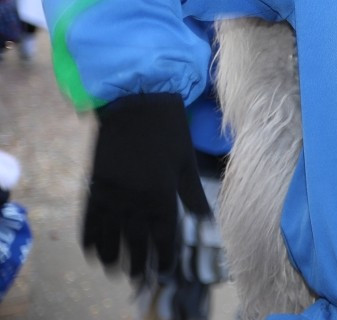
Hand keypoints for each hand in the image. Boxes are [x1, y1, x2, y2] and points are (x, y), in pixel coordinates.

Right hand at [85, 93, 209, 277]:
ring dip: (113, 257)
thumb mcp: (186, 160)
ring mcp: (110, 194)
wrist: (135, 100)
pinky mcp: (94, 185)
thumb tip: (206, 221)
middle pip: (135, 243)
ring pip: (109, 237)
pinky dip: (90, 239)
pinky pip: (89, 220)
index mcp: (160, 194)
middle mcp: (134, 200)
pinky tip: (94, 251)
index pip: (163, 237)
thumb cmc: (169, 128)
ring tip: (119, 270)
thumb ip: (193, 194)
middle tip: (143, 276)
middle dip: (140, 263)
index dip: (166, 256)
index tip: (168, 269)